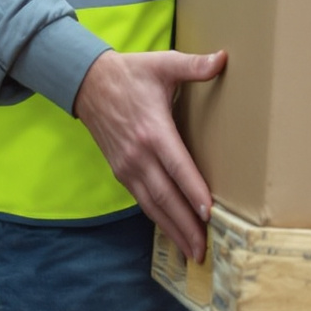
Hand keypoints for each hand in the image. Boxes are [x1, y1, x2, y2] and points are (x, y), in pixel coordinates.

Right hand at [71, 48, 225, 259]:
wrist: (87, 83)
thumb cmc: (131, 73)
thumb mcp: (162, 63)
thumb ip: (193, 65)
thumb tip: (223, 59)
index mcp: (152, 131)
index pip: (178, 167)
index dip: (193, 191)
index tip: (209, 213)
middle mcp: (138, 155)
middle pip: (166, 197)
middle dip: (186, 225)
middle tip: (205, 248)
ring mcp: (127, 167)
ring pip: (153, 206)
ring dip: (173, 229)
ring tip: (192, 252)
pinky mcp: (121, 172)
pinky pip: (142, 201)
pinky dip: (158, 219)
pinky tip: (172, 232)